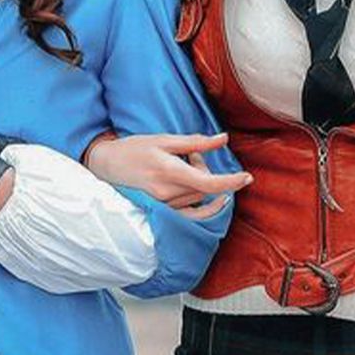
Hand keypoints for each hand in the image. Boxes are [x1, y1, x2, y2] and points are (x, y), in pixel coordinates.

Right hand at [85, 131, 251, 220]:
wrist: (107, 165)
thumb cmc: (134, 148)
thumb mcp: (164, 139)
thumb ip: (196, 142)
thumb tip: (223, 139)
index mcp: (168, 170)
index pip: (207, 182)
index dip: (230, 181)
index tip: (247, 177)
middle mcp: (166, 192)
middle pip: (204, 186)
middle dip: (205, 170)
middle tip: (190, 154)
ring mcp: (163, 205)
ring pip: (199, 197)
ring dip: (200, 183)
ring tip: (182, 167)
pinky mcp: (162, 211)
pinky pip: (192, 215)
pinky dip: (207, 208)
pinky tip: (217, 200)